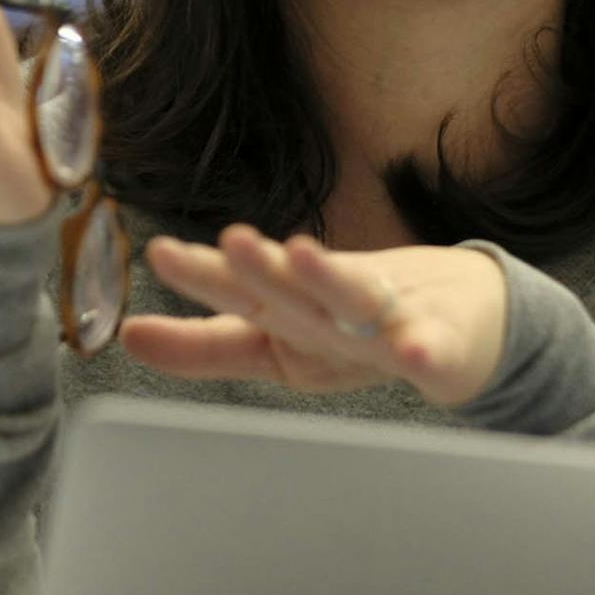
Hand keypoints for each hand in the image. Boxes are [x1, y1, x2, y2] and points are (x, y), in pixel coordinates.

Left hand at [120, 227, 508, 407]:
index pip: (239, 293)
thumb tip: (126, 336)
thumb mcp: (276, 342)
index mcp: (292, 312)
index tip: (163, 253)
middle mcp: (332, 308)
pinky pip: (430, 350)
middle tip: (230, 241)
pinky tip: (414, 353)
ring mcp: (385, 321)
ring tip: (300, 255)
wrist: (469, 318)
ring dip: (327, 276)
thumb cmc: (358, 325)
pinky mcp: (437, 343)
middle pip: (291, 286)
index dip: (203, 275)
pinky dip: (424, 350)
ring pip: (353, 295)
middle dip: (260, 267)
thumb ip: (204, 344)